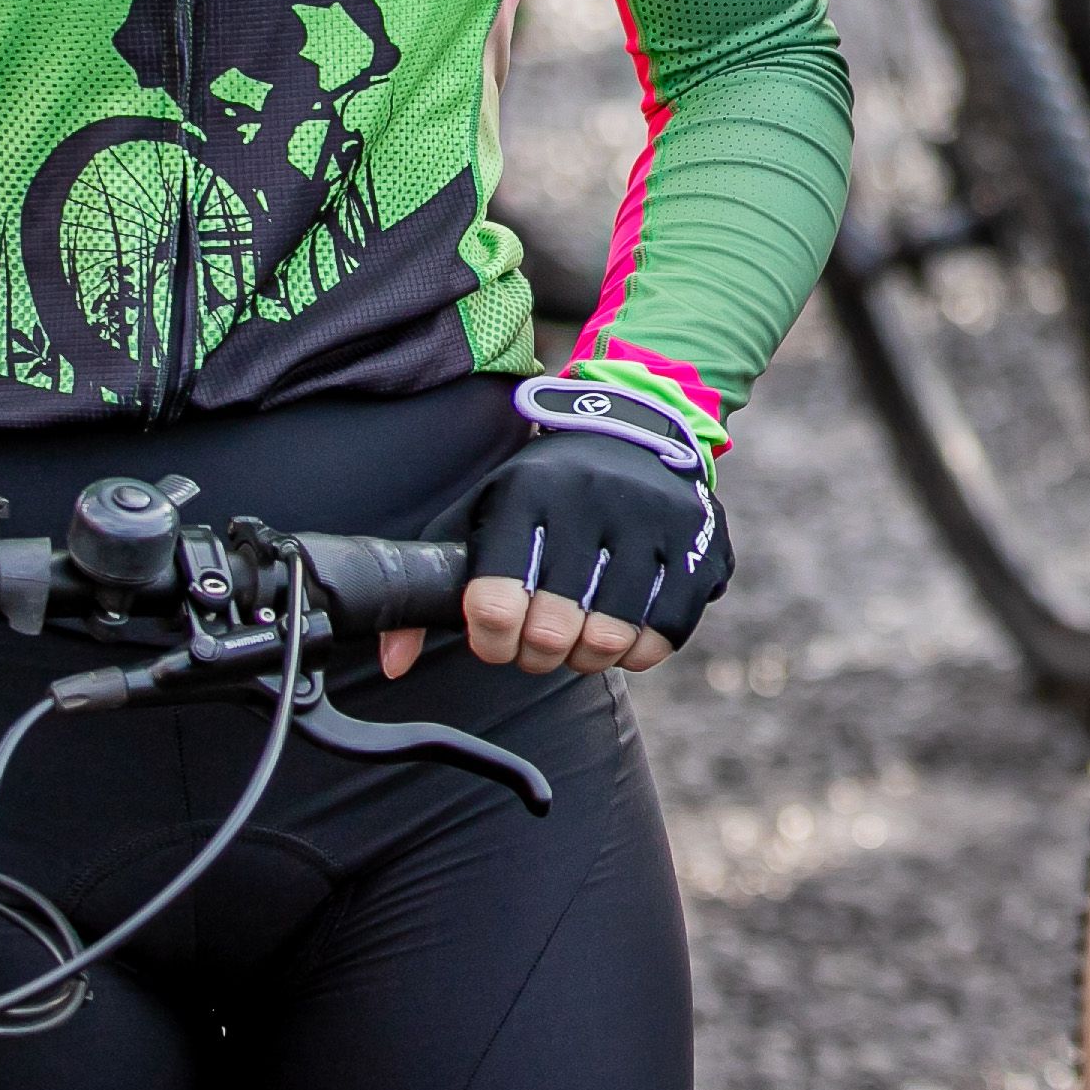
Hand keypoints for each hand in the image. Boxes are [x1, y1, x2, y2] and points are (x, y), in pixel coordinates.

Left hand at [385, 385, 729, 680]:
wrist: (634, 424)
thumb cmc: (543, 487)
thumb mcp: (481, 512)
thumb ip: (432, 585)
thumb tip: (392, 664)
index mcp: (528, 492)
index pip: (495, 602)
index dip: (490, 642)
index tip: (494, 640)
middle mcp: (591, 500)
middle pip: (554, 630)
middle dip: (538, 655)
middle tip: (538, 645)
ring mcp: (651, 519)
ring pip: (611, 638)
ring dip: (587, 657)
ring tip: (578, 641)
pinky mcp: (698, 540)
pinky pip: (664, 633)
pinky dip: (638, 650)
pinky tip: (622, 632)